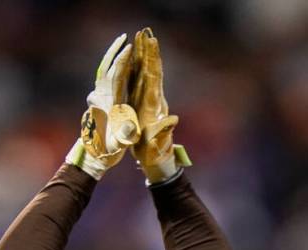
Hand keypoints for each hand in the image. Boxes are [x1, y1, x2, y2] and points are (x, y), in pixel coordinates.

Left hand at [65, 34, 140, 179]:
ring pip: (104, 71)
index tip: (130, 48)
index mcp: (108, 103)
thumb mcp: (119, 144)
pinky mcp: (99, 100)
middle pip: (106, 68)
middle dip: (116, 52)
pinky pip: (105, 78)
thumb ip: (125, 135)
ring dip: (113, 57)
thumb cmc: (108, 150)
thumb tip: (131, 129)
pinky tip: (119, 63)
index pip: (115, 76)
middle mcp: (100, 97)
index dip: (122, 61)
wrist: (93, 155)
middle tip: (125, 38)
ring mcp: (98, 97)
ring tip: (123, 45)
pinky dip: (112, 67)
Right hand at [129, 28, 190, 183]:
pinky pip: (139, 82)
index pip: (153, 78)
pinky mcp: (142, 104)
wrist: (156, 159)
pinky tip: (134, 59)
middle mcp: (153, 99)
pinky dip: (137, 68)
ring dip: (143, 56)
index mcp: (155, 105)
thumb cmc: (154, 152)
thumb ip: (165, 131)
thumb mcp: (158, 143)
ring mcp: (148, 100)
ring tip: (141, 38)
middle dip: (148, 51)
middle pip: (151, 70)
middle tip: (145, 32)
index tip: (150, 43)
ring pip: (146, 73)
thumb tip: (173, 120)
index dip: (151, 60)